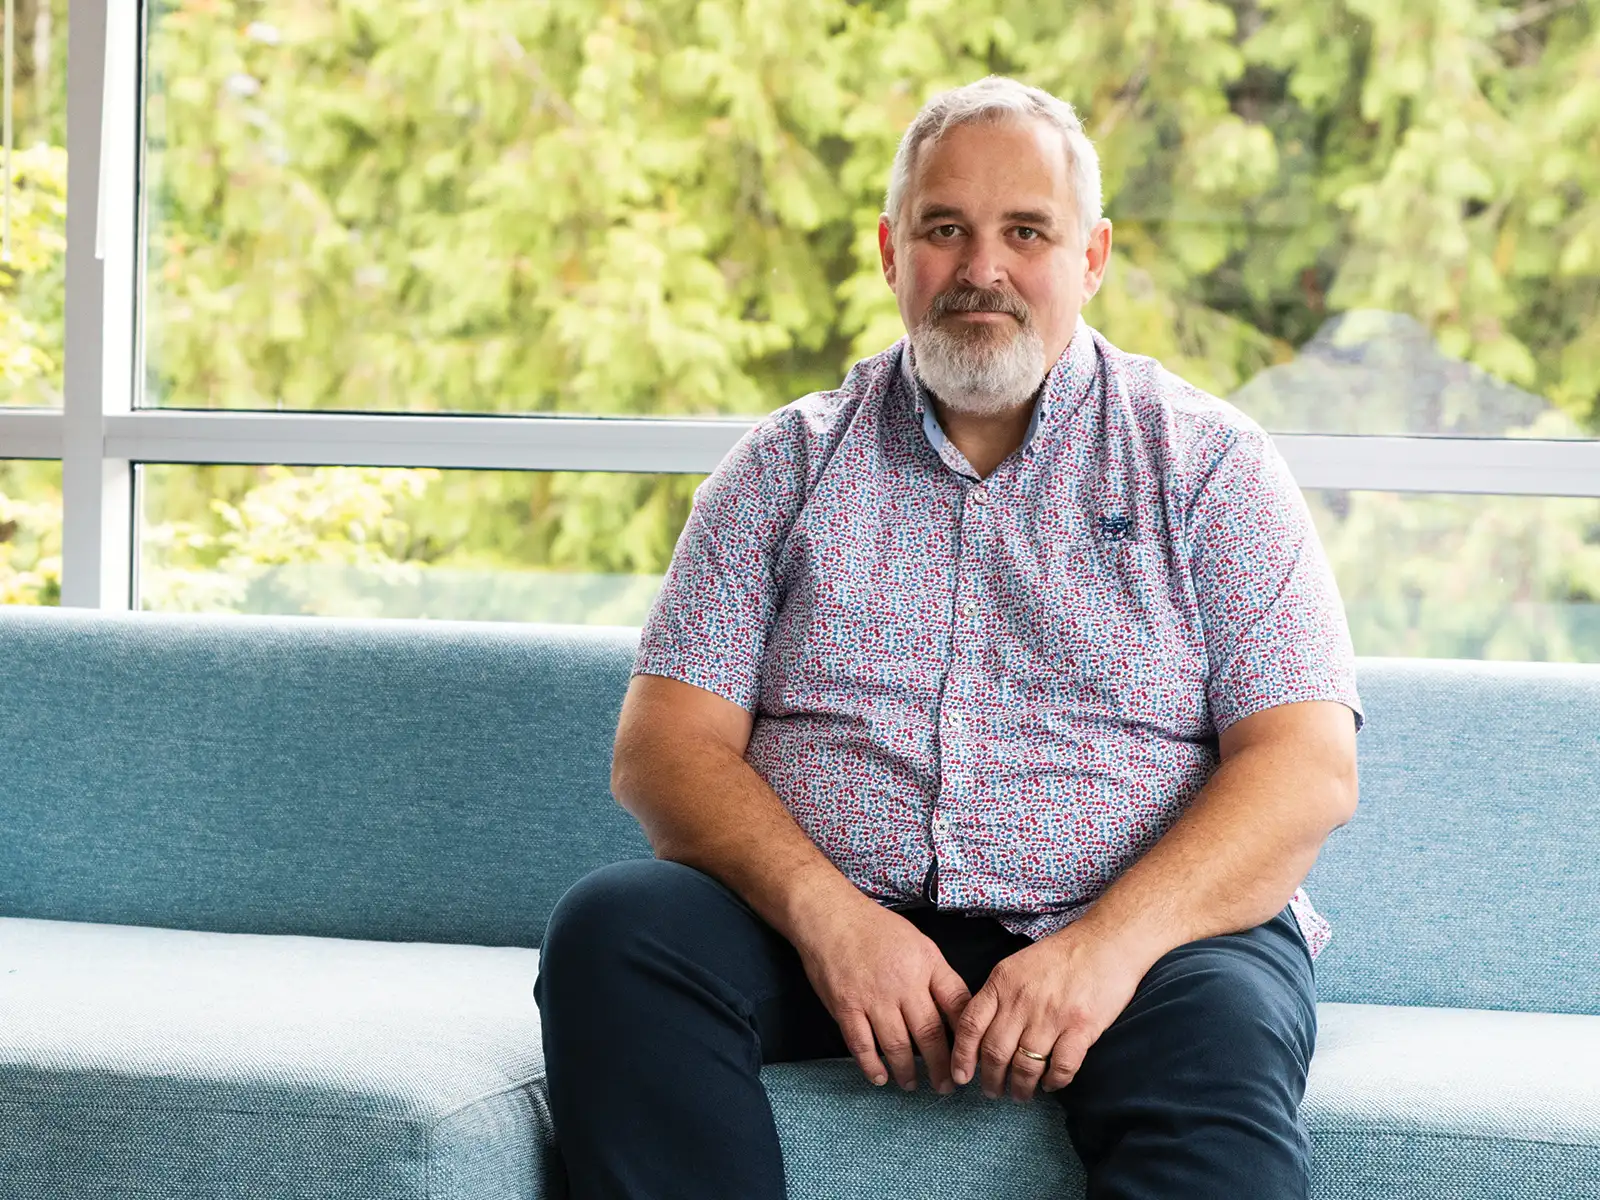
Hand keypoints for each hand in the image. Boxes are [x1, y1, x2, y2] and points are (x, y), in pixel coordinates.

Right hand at [791, 893, 971, 1093]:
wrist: (831, 916)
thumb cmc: (876, 929)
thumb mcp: (918, 943)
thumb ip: (937, 976)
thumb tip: (955, 1013)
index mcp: (927, 964)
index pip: (957, 1005)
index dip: (968, 1035)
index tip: (972, 1057)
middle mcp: (903, 983)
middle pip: (930, 1033)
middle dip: (942, 1066)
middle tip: (946, 1086)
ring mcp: (873, 997)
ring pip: (897, 1045)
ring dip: (908, 1072)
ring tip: (912, 1085)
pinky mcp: (846, 1006)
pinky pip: (861, 1045)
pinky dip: (872, 1066)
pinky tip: (880, 1077)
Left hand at [950, 920, 1148, 1101]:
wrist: (1106, 941)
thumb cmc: (1062, 954)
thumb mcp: (1017, 965)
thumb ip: (999, 995)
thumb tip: (982, 1033)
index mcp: (1002, 982)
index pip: (971, 1025)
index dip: (962, 1056)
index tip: (960, 1076)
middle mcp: (1022, 1000)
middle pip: (995, 1052)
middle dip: (991, 1080)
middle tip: (993, 1091)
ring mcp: (1052, 1015)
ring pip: (1025, 1065)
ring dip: (1020, 1087)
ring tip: (1020, 1094)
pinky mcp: (1081, 1027)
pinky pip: (1061, 1067)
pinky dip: (1054, 1082)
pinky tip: (1051, 1084)